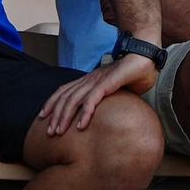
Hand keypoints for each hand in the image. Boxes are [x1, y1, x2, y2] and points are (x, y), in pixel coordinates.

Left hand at [40, 53, 154, 135]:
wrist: (144, 56)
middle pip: (64, 97)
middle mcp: (88, 80)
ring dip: (64, 117)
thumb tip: (111, 114)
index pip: (64, 91)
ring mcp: (96, 81)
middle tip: (49, 132)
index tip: (44, 116)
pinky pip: (92, 99)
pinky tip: (80, 126)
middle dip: (55, 115)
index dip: (52, 103)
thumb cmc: (134, 74)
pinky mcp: (107, 83)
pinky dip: (85, 113)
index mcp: (89, 80)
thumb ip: (110, 99)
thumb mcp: (117, 89)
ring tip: (59, 131)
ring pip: (73, 100)